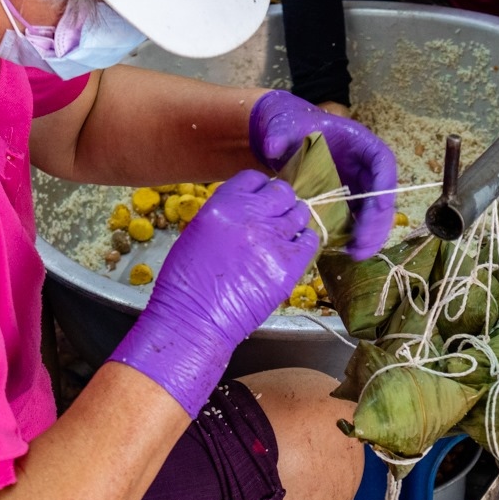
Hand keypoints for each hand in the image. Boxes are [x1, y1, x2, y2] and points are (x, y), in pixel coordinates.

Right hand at [108, 170, 318, 416]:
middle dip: (280, 202)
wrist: (194, 320)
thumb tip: (250, 208)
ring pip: (300, 213)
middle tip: (275, 218)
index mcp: (224, 204)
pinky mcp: (290, 265)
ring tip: (284, 235)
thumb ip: (227, 214)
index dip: (260, 188)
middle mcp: (252, 216)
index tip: (261, 200)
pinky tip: (293, 250)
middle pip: (282, 192)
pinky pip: (310, 240)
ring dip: (293, 221)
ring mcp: (274, 240)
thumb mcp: (199, 231)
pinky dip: (304, 242)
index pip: (255, 179)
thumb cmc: (188, 281)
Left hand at [249, 90, 397, 260]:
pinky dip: (353, 236)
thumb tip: (273, 147)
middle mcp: (364, 167)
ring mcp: (357, 186)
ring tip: (356, 254)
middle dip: (377, 221)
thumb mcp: (285, 126)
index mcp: (359, 144)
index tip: (381, 206)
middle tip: (363, 243)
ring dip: (369, 235)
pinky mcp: (345, 201)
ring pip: (373, 213)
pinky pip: (356, 220)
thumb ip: (280, 134)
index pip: (382, 162)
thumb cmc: (292, 126)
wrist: (284, 137)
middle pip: (382, 194)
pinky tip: (344, 250)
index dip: (385, 185)